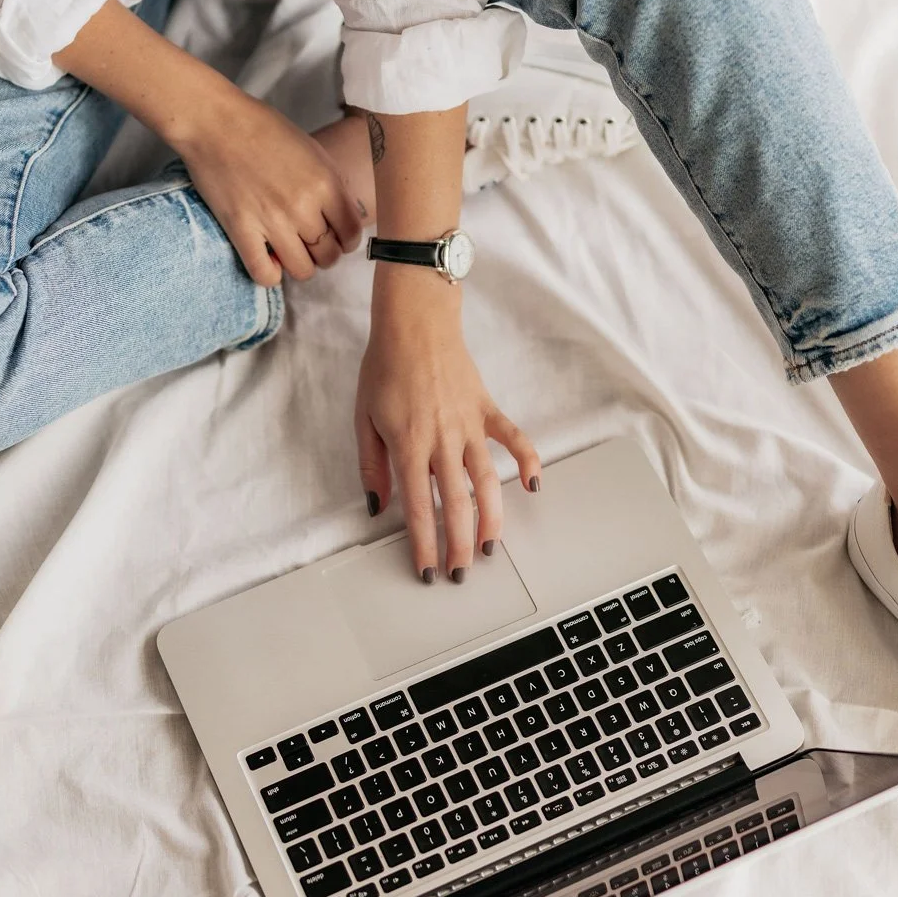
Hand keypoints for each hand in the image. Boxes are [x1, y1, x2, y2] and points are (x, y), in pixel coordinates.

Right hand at [52, 0, 363, 286]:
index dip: (347, 240)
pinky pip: (264, 274)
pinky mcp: (241, 230)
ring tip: (291, 251)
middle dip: (325, 252)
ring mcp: (271, 221)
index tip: (338, 237)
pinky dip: (270, 274)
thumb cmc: (264, 128)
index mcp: (325, 183)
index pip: (352, 234)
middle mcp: (303, 206)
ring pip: (303, 271)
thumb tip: (343, 215)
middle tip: (312, 242)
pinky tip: (269, 260)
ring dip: (300, 264)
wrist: (215, 121)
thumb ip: (331, 184)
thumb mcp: (313, 149)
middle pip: (329, 255)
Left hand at [355, 267, 540, 580]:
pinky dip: (528, 461)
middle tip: (460, 573)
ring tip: (490, 548)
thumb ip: (372, 465)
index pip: (419, 507)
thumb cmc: (384, 368)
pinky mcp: (487, 409)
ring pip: (486, 481)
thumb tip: (377, 505)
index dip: (424, 544)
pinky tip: (534, 487)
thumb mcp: (364, 419)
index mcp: (409, 444)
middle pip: (456, 503)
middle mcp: (442, 439)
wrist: (414, 323)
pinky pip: (513, 439)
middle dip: (458, 544)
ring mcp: (469, 425)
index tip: (426, 571)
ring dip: (491, 519)